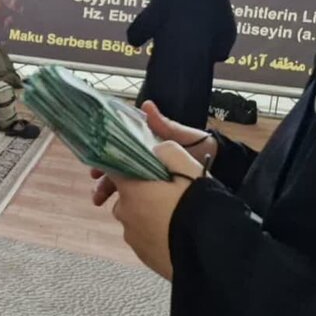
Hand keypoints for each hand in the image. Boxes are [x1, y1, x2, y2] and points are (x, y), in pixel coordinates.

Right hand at [91, 103, 214, 206]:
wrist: (220, 162)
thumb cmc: (199, 145)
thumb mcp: (180, 134)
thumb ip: (163, 124)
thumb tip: (146, 105)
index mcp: (144, 146)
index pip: (119, 152)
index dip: (105, 159)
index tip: (95, 170)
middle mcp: (142, 160)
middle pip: (117, 171)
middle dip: (104, 182)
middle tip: (96, 195)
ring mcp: (149, 175)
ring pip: (124, 185)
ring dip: (110, 193)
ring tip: (101, 203)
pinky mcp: (158, 189)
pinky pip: (138, 196)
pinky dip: (128, 202)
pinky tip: (122, 210)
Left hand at [92, 142, 202, 279]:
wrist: (211, 251)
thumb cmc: (197, 204)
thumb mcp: (187, 168)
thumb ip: (167, 152)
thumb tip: (155, 149)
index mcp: (130, 189)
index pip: (114, 171)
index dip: (126, 167)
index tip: (139, 168)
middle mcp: (124, 213)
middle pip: (126, 197)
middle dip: (142, 194)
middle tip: (168, 195)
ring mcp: (132, 238)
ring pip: (135, 219)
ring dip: (148, 216)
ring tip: (175, 218)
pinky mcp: (143, 256)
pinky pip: (145, 239)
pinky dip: (155, 235)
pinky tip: (175, 235)